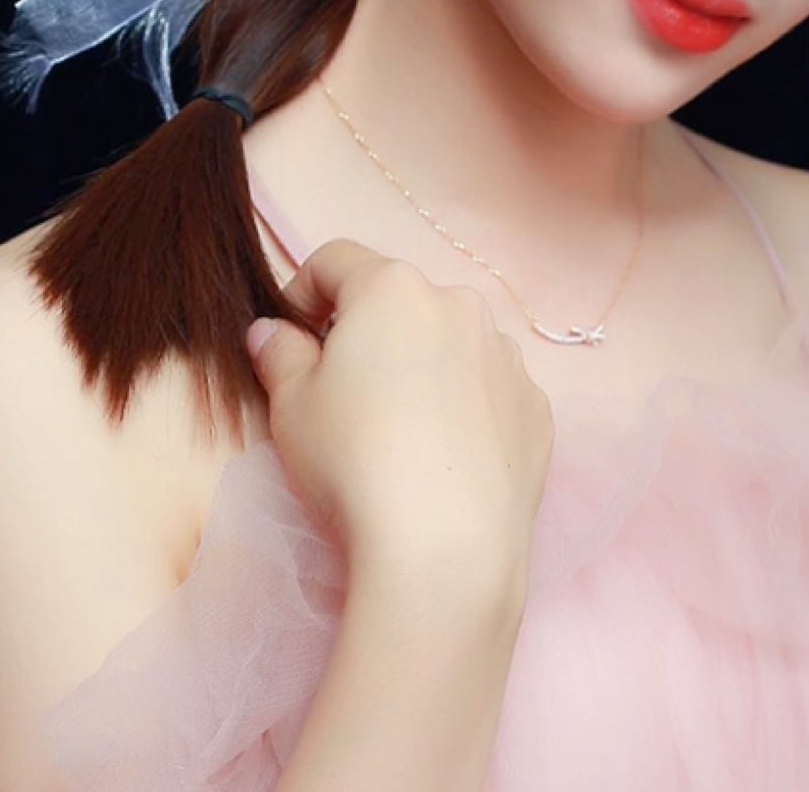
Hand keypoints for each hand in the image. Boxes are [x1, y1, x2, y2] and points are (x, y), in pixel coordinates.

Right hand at [246, 240, 555, 586]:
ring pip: (448, 343)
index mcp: (393, 288)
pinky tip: (443, 460)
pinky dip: (463, 408)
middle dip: (366, 333)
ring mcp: (506, 354)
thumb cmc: (354, 464)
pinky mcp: (536, 406)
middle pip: (398, 301)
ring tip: (397, 434)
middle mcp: (459, 303)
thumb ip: (279, 354)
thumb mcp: (291, 406)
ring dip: (420, 367)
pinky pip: (488, 389)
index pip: (335, 260)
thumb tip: (272, 332)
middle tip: (340, 394)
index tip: (290, 340)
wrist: (446, 548)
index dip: (301, 294)